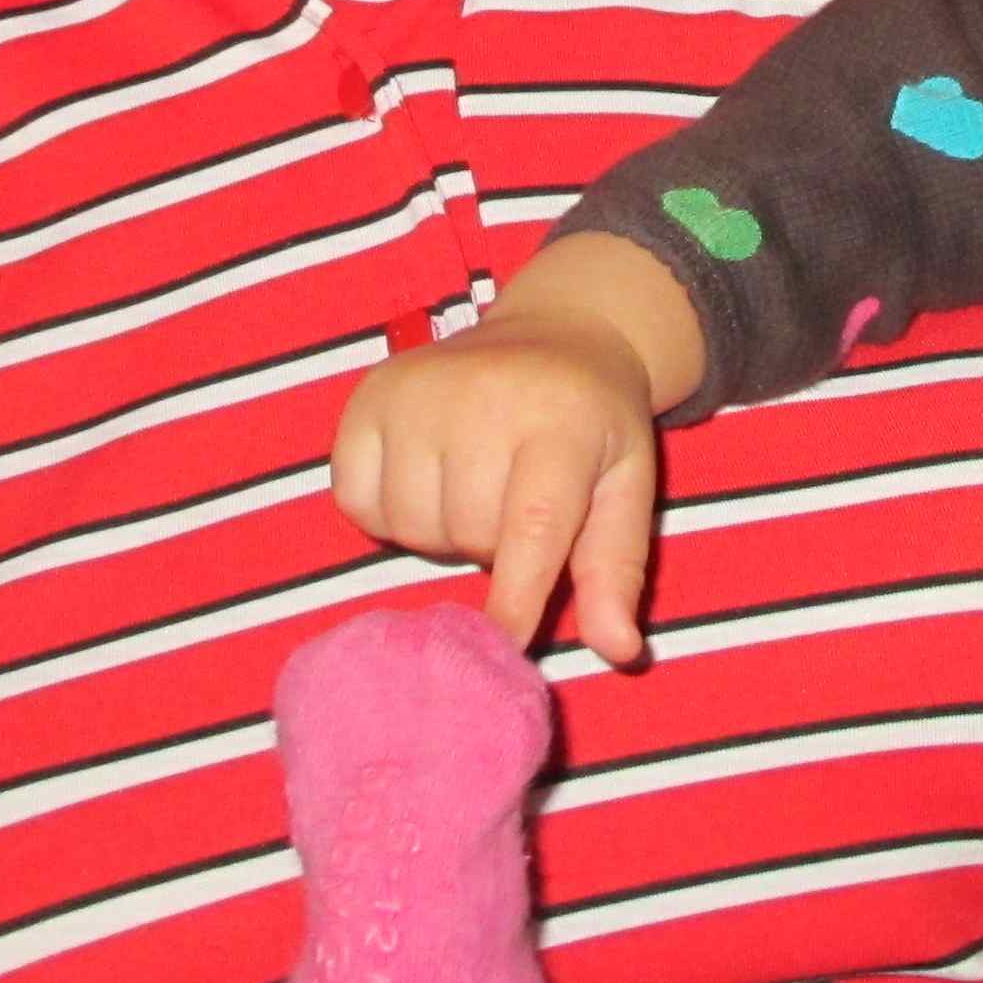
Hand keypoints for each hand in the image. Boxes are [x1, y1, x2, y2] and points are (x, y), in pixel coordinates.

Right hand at [329, 317, 662, 661]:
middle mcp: (484, 396)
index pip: (533, 524)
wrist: (557, 332)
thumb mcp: (626, 487)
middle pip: (467, 534)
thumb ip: (616, 570)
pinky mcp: (369, 395)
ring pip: (412, 525)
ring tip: (474, 486)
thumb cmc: (594, 425)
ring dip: (442, 531)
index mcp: (561, 421)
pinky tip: (426, 475)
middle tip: (513, 505)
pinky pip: (357, 501)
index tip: (505, 647)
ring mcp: (418, 391)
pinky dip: (388, 510)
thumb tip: (618, 651)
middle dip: (491, 546)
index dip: (516, 595)